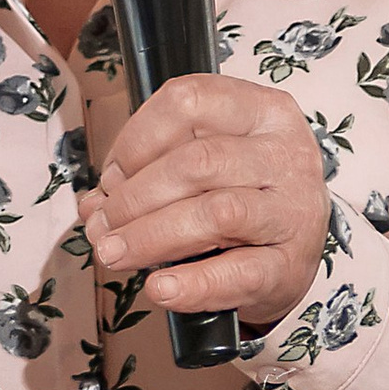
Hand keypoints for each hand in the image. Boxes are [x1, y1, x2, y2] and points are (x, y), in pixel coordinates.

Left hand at [83, 74, 328, 336]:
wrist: (292, 253)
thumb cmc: (243, 195)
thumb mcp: (205, 167)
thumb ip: (149, 172)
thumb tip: (96, 205)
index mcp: (262, 111)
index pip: (188, 102)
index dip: (135, 140)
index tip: (112, 176)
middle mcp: (284, 153)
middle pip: (197, 162)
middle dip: (134, 197)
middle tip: (103, 226)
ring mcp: (293, 210)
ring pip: (217, 213)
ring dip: (151, 236)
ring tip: (115, 253)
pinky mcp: (291, 265)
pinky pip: (239, 273)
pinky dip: (192, 284)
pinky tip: (160, 287)